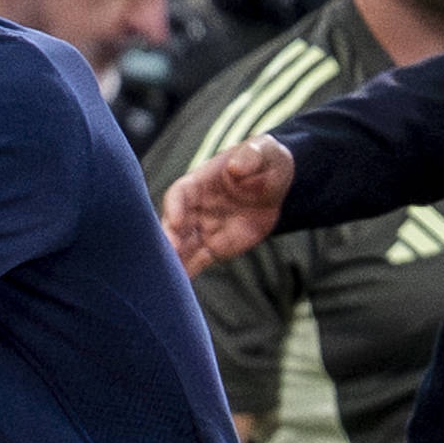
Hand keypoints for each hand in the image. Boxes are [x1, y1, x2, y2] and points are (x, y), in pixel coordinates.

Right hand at [162, 138, 292, 273]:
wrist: (277, 185)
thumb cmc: (265, 161)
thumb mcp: (263, 151)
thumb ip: (250, 156)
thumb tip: (236, 166)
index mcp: (201, 181)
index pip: (180, 194)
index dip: (175, 207)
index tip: (175, 221)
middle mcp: (195, 207)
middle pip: (173, 225)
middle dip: (168, 241)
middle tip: (167, 257)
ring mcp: (202, 228)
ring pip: (181, 247)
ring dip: (173, 262)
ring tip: (166, 280)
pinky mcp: (214, 247)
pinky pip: (196, 261)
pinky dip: (186, 274)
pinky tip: (177, 290)